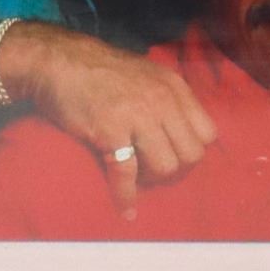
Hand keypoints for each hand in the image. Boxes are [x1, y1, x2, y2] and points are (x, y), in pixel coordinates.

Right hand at [2, 23, 216, 219]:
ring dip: (152, 181)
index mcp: (174, 87)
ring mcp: (138, 115)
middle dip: (175, 170)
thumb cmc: (103, 73)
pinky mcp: (111, 130)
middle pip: (191, 154)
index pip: (207, 133)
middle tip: (154, 172)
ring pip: (165, 166)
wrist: (61, 62)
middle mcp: (162, 100)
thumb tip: (180, 134)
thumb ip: (168, 100)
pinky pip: (127, 174)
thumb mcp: (148, 76)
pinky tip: (126, 208)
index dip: (191, 151)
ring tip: (138, 179)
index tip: (174, 157)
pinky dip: (126, 196)